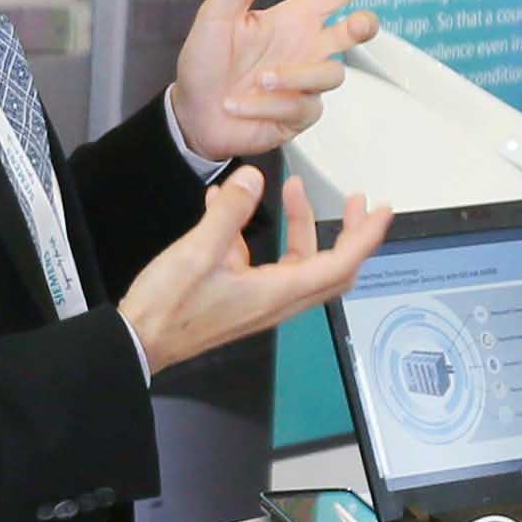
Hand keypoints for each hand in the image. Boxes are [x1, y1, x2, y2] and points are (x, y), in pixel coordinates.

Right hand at [114, 165, 390, 372]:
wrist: (138, 343)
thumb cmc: (169, 304)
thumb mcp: (197, 251)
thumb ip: (228, 211)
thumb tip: (253, 178)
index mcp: (277, 292)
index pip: (339, 264)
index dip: (365, 237)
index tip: (383, 210)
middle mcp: (278, 301)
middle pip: (331, 268)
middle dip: (349, 233)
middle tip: (356, 200)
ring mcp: (260, 302)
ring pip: (300, 264)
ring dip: (305, 227)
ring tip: (292, 189)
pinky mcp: (241, 300)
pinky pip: (268, 265)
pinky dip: (264, 236)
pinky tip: (228, 207)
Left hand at [168, 0, 384, 160]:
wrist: (191, 114)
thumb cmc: (205, 61)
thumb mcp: (218, 14)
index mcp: (293, 19)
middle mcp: (306, 48)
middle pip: (355, 32)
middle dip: (364, 25)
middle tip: (358, 24)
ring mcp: (306, 83)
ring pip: (332, 73)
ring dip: (294, 76)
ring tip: (258, 80)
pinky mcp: (300, 114)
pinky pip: (304, 105)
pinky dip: (270, 104)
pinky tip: (242, 105)